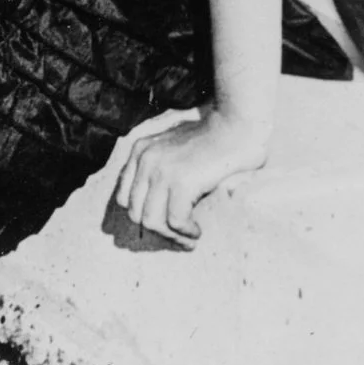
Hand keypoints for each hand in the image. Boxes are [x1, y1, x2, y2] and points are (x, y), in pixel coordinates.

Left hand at [111, 105, 271, 244]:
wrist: (238, 124)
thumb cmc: (215, 138)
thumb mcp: (177, 148)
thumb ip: (162, 167)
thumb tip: (160, 203)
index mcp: (140, 151)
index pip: (125, 197)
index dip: (143, 216)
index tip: (164, 226)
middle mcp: (144, 159)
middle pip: (135, 212)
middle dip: (158, 231)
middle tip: (179, 239)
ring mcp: (160, 170)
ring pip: (151, 220)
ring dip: (171, 236)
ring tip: (189, 240)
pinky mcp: (181, 181)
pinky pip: (175, 220)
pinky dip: (186, 232)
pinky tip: (198, 231)